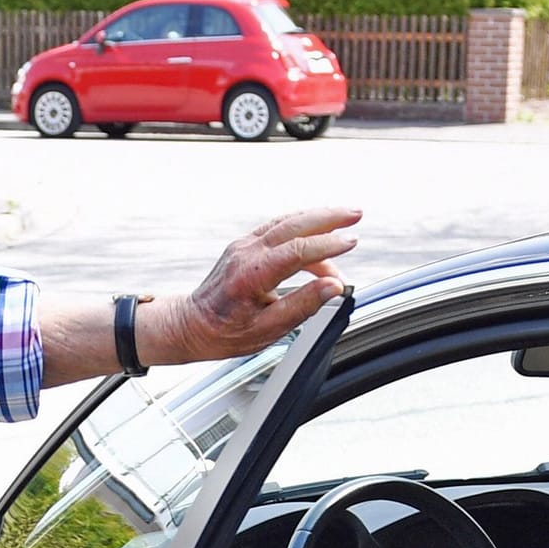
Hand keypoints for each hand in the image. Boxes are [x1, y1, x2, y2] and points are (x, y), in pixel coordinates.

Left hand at [147, 206, 359, 366]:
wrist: (191, 325)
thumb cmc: (225, 333)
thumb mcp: (267, 329)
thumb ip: (302, 306)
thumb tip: (333, 287)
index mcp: (250, 275)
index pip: (296, 251)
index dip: (327, 246)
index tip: (351, 243)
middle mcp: (245, 254)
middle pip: (293, 225)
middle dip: (328, 217)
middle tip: (357, 215)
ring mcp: (243, 246)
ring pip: (286, 222)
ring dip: (318, 217)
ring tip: (346, 219)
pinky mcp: (244, 246)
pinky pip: (277, 228)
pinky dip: (302, 226)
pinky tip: (320, 231)